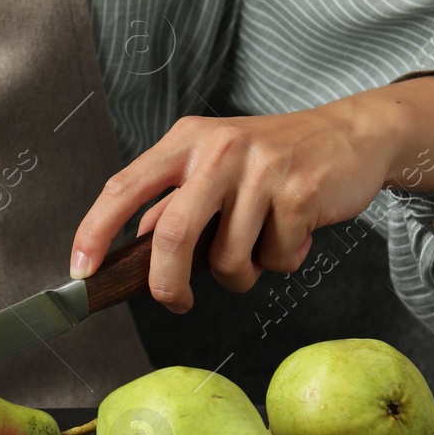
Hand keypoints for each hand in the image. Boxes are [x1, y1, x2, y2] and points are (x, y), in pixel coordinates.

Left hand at [67, 76, 433, 311]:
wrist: (353, 133)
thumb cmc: (276, 158)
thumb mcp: (216, 164)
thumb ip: (176, 200)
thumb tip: (140, 244)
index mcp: (187, 141)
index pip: (123, 186)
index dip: (95, 230)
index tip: (80, 269)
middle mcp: (218, 149)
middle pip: (173, 234)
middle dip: (167, 284)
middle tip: (177, 301)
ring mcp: (260, 170)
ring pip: (229, 259)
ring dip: (243, 274)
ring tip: (261, 247)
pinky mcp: (300, 191)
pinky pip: (275, 258)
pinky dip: (283, 261)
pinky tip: (296, 232)